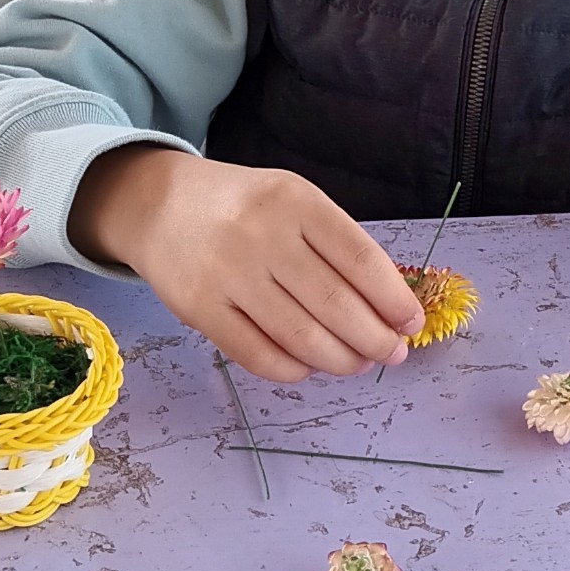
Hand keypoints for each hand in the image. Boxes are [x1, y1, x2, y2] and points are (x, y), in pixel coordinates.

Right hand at [68, 147, 425, 380]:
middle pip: (335, 304)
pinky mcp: (199, 308)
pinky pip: (257, 355)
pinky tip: (309, 366)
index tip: (411, 323)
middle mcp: (261, 234)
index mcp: (295, 200)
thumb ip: (335, 245)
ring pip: (300, 336)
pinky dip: (293, 370)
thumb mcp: (292, 201)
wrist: (159, 205)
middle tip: (392, 354)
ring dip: (340, 360)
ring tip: (357, 363)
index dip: (393, 298)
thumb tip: (388, 308)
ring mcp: (227, 273)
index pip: (360, 258)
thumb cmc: (243, 208)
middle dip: (374, 339)